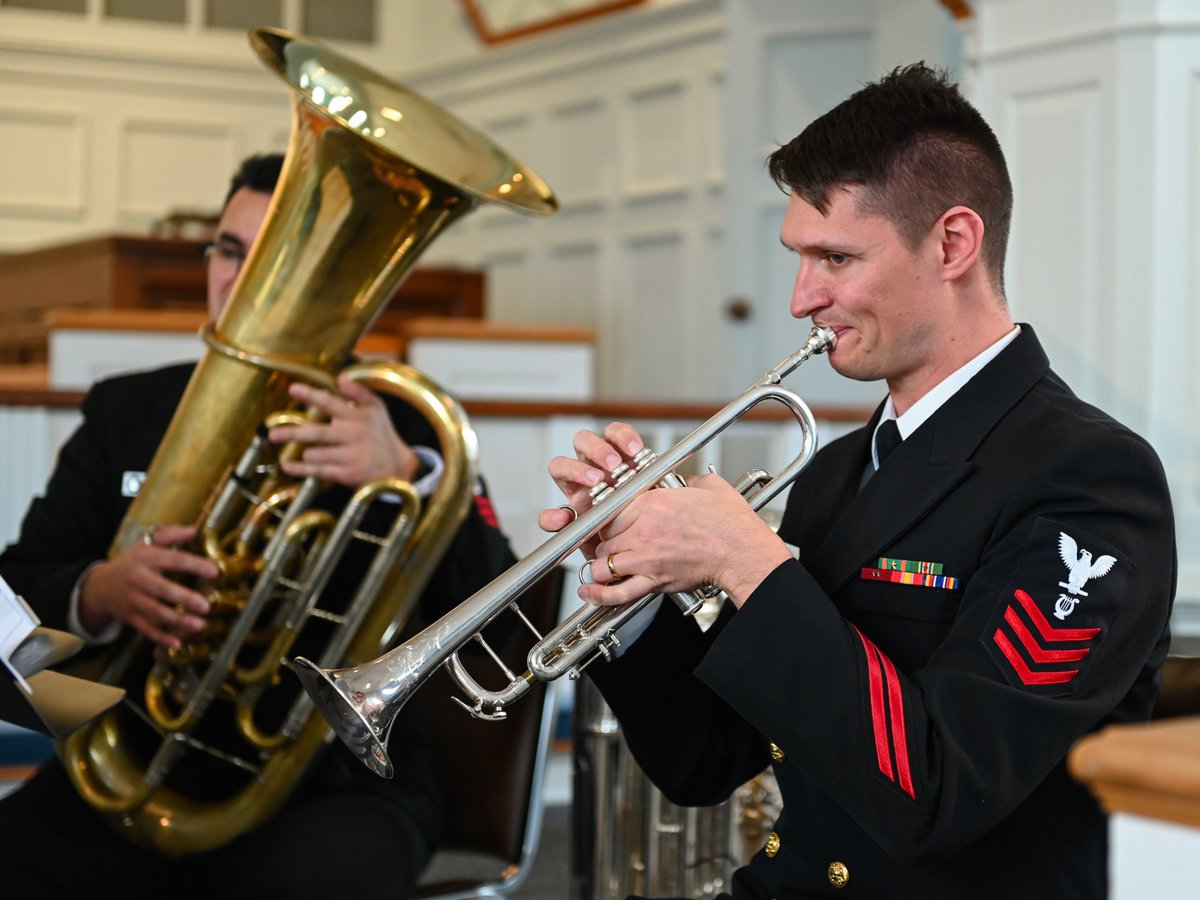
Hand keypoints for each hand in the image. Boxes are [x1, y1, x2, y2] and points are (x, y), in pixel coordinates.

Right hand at [78, 524, 218, 650]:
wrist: (100, 586)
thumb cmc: (132, 562)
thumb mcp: (147, 543)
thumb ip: (171, 535)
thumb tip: (195, 529)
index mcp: (146, 558)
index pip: (173, 560)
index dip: (194, 565)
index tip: (215, 571)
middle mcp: (138, 579)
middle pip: (162, 589)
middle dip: (184, 598)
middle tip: (206, 606)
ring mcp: (133, 600)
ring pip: (156, 612)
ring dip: (178, 620)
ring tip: (199, 625)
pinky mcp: (131, 618)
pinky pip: (147, 629)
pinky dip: (162, 638)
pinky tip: (178, 644)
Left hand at [269, 374, 419, 487]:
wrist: (398, 467)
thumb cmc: (381, 434)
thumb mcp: (377, 409)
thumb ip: (359, 392)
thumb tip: (342, 377)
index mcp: (356, 416)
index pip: (331, 403)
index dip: (311, 395)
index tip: (293, 389)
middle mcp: (352, 435)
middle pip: (317, 433)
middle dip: (293, 433)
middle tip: (272, 433)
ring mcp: (349, 456)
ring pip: (316, 453)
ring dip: (305, 452)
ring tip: (299, 451)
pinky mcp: (347, 474)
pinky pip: (319, 471)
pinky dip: (301, 470)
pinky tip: (288, 467)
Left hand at [538, 421, 790, 608]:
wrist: (742, 550)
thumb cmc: (731, 522)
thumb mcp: (708, 487)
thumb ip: (689, 481)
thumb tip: (687, 481)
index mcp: (651, 502)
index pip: (611, 511)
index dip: (608, 519)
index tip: (610, 523)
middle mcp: (643, 529)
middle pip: (604, 537)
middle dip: (603, 543)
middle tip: (609, 546)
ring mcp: (646, 556)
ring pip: (604, 563)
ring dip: (601, 565)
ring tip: (604, 566)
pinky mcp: (654, 580)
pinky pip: (618, 591)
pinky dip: (600, 594)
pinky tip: (588, 592)